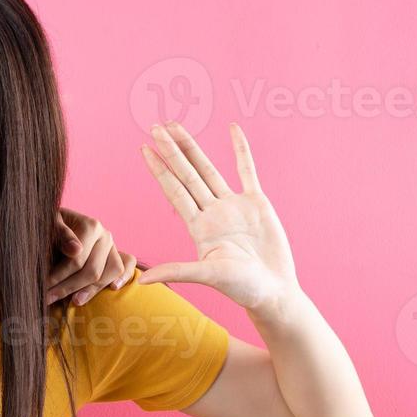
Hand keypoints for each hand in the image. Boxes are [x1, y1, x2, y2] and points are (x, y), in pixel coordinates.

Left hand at [46, 207, 137, 305]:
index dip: (58, 277)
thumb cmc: (50, 226)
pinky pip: (128, 265)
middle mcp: (105, 236)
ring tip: (74, 301)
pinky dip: (125, 277)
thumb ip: (60, 235)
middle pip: (93, 270)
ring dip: (92, 290)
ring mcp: (113, 246)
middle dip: (68, 288)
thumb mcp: (48, 225)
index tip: (42, 288)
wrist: (57, 223)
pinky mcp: (117, 254)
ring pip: (112, 272)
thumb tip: (75, 251)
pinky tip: (113, 288)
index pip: (77, 260)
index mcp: (91, 226)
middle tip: (48, 298)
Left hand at [138, 121, 299, 313]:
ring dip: (193, 148)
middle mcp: (211, 212)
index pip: (173, 190)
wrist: (273, 290)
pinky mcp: (256, 203)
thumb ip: (177, 271)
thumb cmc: (240, 287)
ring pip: (209, 169)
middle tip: (155, 126)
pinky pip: (247, 171)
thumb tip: (142, 279)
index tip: (144, 149)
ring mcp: (233, 206)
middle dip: (171, 150)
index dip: (159, 169)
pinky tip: (232, 129)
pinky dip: (240, 150)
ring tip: (176, 126)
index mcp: (197, 226)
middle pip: (186, 173)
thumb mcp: (207, 275)